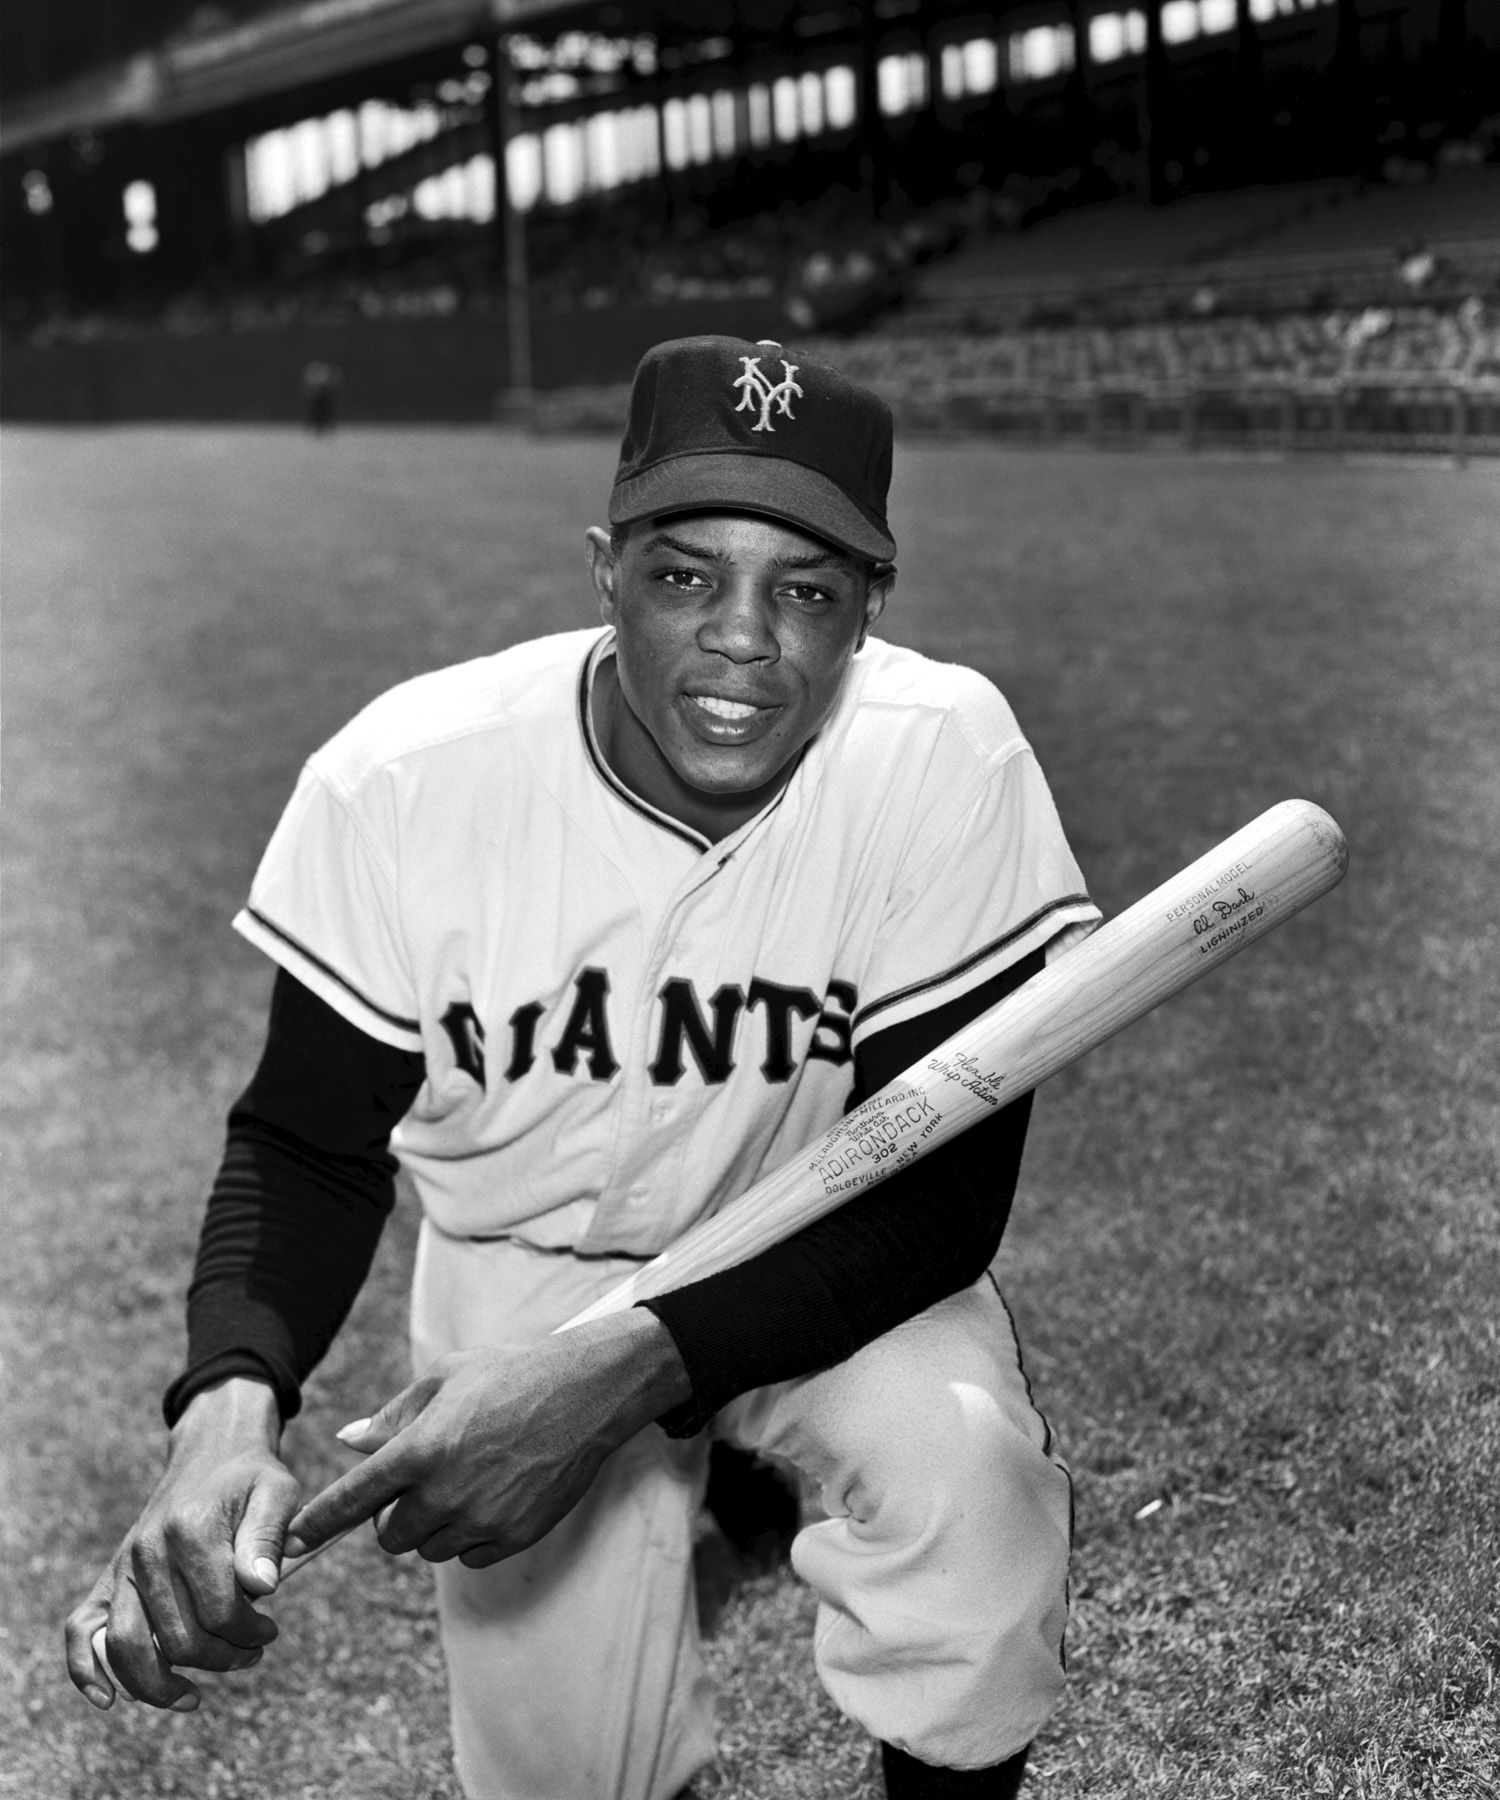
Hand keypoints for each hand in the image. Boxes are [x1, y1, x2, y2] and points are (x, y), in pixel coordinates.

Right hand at [64, 1378, 298, 1712]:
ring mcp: (123, 1567)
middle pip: (176, 1638)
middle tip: (252, 1651)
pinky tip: (110, 1699)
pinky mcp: (109, 1578)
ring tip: (195, 1695)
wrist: (213, 1453)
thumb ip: (268, 1538)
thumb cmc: (250, 1480)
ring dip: (161, 1685)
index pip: (219, 1611)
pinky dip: (88, 1671)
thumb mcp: (276, 1494)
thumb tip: (264, 1587)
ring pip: (127, 1647)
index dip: (250, 1632)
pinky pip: (81, 1630)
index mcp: (190, 1530)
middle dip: (220, 1658)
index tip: (270, 1630)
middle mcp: (148, 1551)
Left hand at [285, 1310, 689, 1570]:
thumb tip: (349, 1441)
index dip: (317, 1525)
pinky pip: (469, 1556)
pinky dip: (470, 1536)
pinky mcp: (514, 1537)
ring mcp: (482, 1520)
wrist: (586, 1392)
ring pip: (429, 1548)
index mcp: (421, 1450)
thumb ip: (392, 1416)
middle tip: (419, 1480)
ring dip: (433, 1526)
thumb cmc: (510, 1374)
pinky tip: (492, 1496)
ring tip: (465, 1480)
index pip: (351, 1500)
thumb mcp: (444, 1378)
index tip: (291, 1545)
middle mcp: (446, 1493)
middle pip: (389, 1535)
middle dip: (393, 1514)